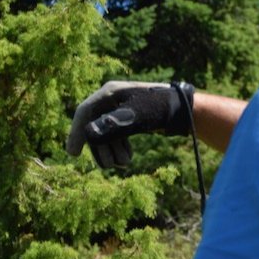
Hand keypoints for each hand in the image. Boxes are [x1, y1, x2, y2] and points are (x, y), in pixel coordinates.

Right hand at [65, 81, 194, 168]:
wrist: (185, 109)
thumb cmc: (160, 108)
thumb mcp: (136, 117)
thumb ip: (112, 125)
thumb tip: (88, 134)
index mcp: (110, 92)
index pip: (85, 112)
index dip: (76, 133)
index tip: (73, 154)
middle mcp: (112, 99)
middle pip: (95, 126)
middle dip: (101, 148)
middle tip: (109, 166)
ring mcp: (121, 108)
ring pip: (106, 133)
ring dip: (111, 150)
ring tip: (124, 163)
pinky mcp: (130, 118)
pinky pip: (116, 135)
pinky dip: (119, 147)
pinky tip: (128, 159)